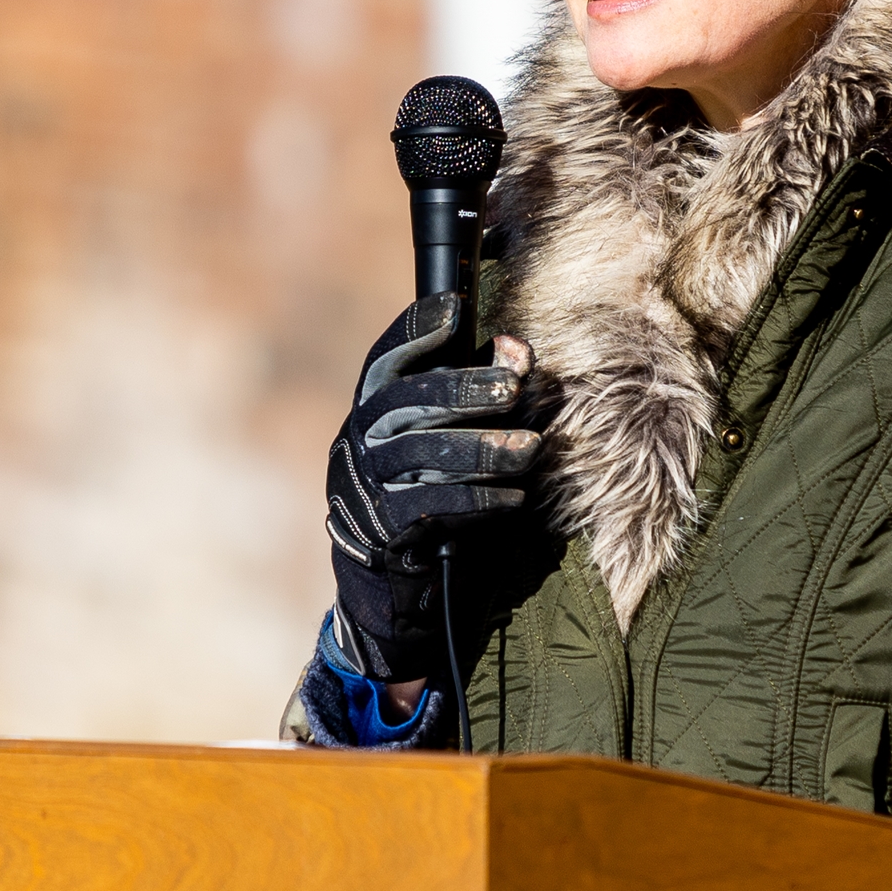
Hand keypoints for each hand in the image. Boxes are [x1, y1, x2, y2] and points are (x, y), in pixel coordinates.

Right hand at [324, 296, 541, 679]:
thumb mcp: (449, 435)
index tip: (456, 310)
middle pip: (409, 400)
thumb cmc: (428, 489)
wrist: (391, 579)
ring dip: (486, 448)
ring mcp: (367, 484)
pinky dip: (480, 499)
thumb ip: (481, 388)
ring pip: (425, 453)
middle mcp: (361, 438)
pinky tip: (514, 497)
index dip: (417, 329)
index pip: (388, 357)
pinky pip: (432, 506)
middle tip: (513, 389)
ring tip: (531, 448)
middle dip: (465, 389)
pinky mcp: (385, 528)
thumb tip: (516, 348)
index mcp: (372, 405)